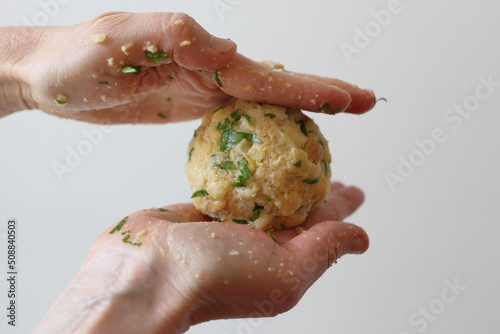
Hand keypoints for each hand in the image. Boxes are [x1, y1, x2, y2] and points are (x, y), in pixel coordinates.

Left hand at [10, 12, 374, 122]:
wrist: (48, 76)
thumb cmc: (74, 58)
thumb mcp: (117, 38)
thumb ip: (172, 35)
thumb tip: (227, 48)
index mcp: (199, 54)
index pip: (265, 75)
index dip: (309, 88)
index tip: (350, 98)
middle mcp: (208, 68)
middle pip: (275, 85)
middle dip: (321, 94)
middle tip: (364, 102)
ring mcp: (201, 88)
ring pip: (261, 101)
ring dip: (300, 111)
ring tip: (335, 119)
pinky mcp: (189, 105)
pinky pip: (236, 117)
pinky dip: (264, 126)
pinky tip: (278, 137)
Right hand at [34, 182, 367, 333]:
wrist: (146, 273)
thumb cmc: (216, 277)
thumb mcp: (284, 271)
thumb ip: (324, 250)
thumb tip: (363, 238)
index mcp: (284, 256)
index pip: (323, 225)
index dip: (342, 206)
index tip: (356, 189)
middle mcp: (260, 239)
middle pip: (295, 204)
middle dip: (311, 185)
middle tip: (325, 160)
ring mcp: (231, 220)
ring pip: (262, 189)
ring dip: (277, 169)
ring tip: (291, 148)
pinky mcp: (203, 204)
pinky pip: (229, 179)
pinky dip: (241, 165)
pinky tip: (250, 149)